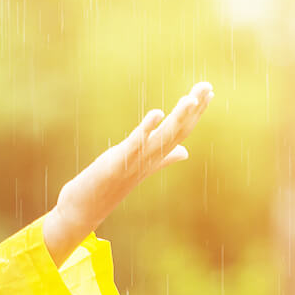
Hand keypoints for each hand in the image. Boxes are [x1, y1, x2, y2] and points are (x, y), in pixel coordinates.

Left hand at [43, 81, 212, 263]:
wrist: (85, 209)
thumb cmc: (110, 186)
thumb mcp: (140, 167)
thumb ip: (164, 158)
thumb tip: (185, 152)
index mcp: (155, 157)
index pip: (181, 131)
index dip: (196, 112)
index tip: (209, 92)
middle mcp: (150, 159)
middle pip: (177, 131)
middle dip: (193, 108)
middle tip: (207, 85)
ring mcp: (136, 162)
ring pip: (162, 138)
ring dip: (178, 117)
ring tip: (191, 98)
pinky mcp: (118, 163)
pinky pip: (135, 144)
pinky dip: (147, 129)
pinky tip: (156, 113)